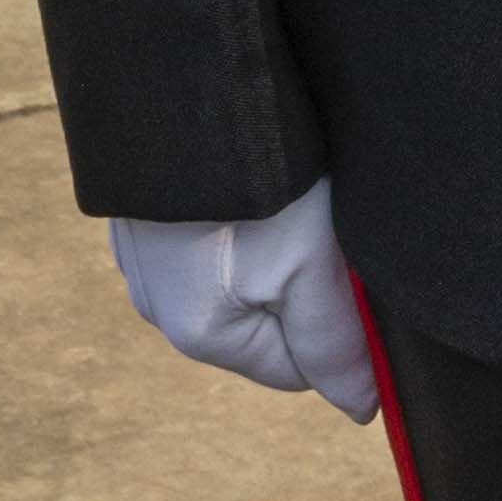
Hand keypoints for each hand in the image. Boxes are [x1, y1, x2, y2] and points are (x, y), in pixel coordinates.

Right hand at [109, 179, 378, 422]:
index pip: (297, 368)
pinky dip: (237, 217)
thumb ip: (335, 344)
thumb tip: (359, 410)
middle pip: (267, 323)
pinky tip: (249, 180)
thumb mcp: (311, 267)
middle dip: (300, 282)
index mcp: (200, 336)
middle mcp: (161, 310)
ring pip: (240, 277)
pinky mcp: (142, 216)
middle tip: (315, 224)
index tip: (346, 269)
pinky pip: (208, 238)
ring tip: (282, 195)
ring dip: (271, 247)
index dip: (336, 325)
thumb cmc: (256, 185)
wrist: (185, 90)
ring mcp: (144, 261)